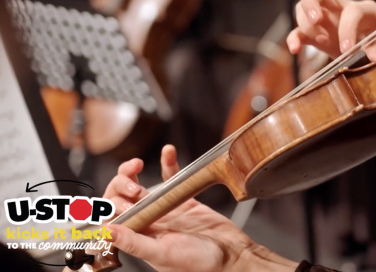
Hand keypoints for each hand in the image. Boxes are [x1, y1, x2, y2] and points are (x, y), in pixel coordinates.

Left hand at [103, 145, 297, 271]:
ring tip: (138, 166)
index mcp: (139, 237)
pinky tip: (168, 152)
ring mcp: (164, 209)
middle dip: (120, 185)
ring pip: (139, 185)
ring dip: (133, 172)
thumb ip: (135, 243)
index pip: (112, 217)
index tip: (125, 200)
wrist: (232, 254)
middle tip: (135, 188)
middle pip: (121, 198)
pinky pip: (170, 177)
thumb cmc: (201, 263)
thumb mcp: (164, 253)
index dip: (111, 204)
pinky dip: (167, 163)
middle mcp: (148, 222)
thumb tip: (106, 231)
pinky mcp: (183, 198)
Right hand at [286, 0, 375, 61]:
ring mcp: (327, 20)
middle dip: (311, 2)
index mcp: (365, 9)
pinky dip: (294, 39)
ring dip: (305, 24)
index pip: (352, 11)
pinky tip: (295, 49)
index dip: (348, 29)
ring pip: (303, 8)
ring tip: (320, 41)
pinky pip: (300, 32)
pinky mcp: (318, 35)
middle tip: (316, 20)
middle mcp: (342, 8)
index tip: (348, 50)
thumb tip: (373, 56)